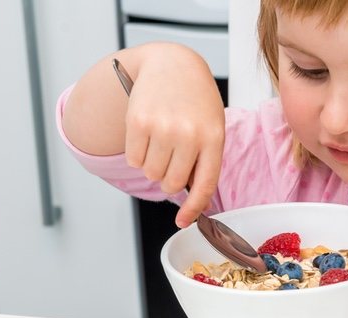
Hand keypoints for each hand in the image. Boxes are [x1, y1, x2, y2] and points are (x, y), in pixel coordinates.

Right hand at [124, 44, 224, 227]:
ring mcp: (162, 128)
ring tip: (161, 141)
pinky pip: (133, 159)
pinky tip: (147, 133)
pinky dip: (138, 153)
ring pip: (151, 173)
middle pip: (171, 183)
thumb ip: (203, 160)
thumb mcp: (211, 127)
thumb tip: (187, 197)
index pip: (204, 185)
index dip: (193, 208)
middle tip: (172, 157)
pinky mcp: (137, 121)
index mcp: (213, 138)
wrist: (172, 64)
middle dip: (169, 178)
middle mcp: (189, 134)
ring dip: (153, 165)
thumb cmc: (196, 101)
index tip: (183, 222)